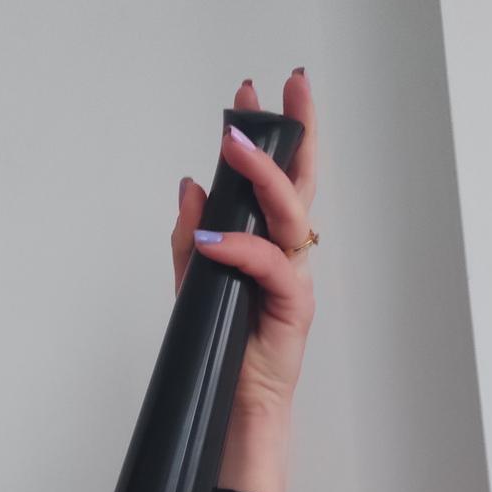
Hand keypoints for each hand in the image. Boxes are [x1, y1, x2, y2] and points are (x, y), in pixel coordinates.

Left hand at [170, 69, 317, 422]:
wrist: (236, 403)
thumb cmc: (224, 345)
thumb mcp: (196, 281)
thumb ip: (192, 235)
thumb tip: (190, 186)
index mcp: (268, 245)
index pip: (275, 180)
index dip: (272, 137)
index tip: (255, 95)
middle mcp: (286, 254)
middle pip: (300, 183)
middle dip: (296, 131)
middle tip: (284, 88)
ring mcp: (293, 276)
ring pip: (290, 214)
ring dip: (263, 176)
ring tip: (234, 144)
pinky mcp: (293, 305)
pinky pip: (269, 266)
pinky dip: (240, 250)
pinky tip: (213, 240)